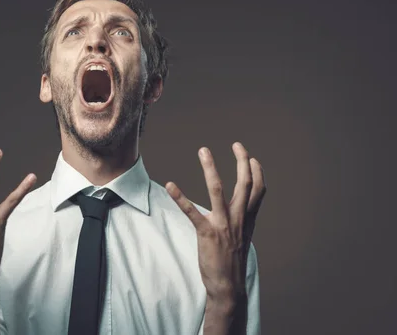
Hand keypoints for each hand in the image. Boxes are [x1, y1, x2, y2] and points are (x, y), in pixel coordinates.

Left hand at [166, 142, 266, 301]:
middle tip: (237, 144)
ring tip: (204, 151)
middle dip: (242, 162)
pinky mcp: (207, 233)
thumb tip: (241, 207)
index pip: (258, 190)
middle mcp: (238, 219)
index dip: (257, 172)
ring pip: (218, 190)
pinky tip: (171, 185)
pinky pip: (192, 212)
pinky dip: (180, 197)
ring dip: (210, 169)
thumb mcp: (243, 237)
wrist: (228, 286)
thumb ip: (242, 219)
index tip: (252, 157)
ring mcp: (223, 225)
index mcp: (247, 219)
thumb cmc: (232, 261)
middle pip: (245, 184)